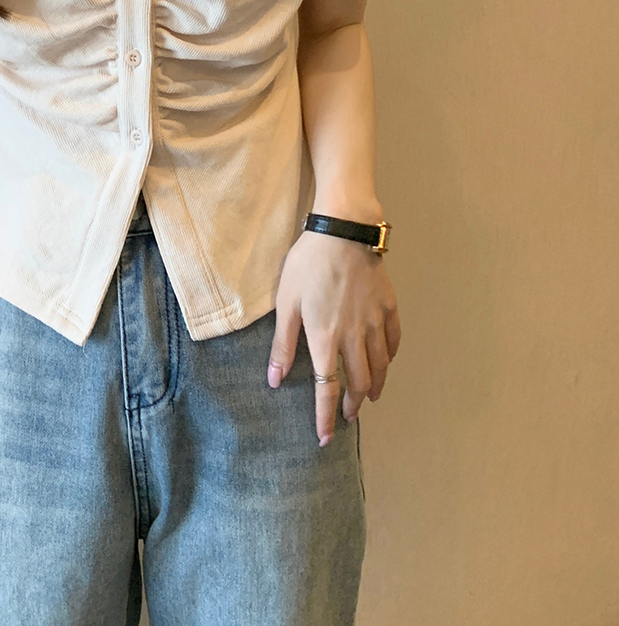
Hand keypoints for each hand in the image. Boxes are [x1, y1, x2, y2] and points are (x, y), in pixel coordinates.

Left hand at [266, 229, 400, 445]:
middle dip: (352, 405)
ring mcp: (375, 322)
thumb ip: (283, 344)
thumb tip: (275, 380)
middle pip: (358, 382)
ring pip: (380, 366)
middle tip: (347, 417)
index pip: (327, 388)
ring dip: (374, 387)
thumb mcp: (286, 303)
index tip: (324, 437)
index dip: (325, 416)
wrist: (344, 232)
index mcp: (325, 338)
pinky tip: (386, 362)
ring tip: (370, 398)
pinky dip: (390, 358)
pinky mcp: (389, 306)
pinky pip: (394, 340)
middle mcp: (354, 337)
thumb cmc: (308, 264)